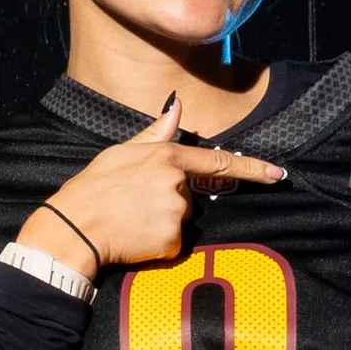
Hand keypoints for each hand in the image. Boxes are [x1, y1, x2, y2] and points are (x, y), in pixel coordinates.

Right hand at [21, 93, 285, 276]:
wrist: (72, 228)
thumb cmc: (91, 187)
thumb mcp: (120, 151)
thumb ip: (155, 133)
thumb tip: (176, 105)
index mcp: (165, 157)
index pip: (218, 161)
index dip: (252, 168)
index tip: (277, 174)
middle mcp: (176, 183)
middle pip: (189, 195)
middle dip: (167, 200)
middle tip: (132, 203)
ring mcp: (175, 213)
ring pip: (180, 219)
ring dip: (161, 222)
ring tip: (130, 220)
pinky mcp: (171, 241)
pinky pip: (173, 243)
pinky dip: (157, 244)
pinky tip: (135, 237)